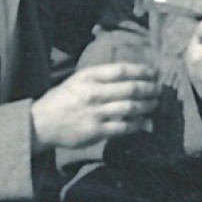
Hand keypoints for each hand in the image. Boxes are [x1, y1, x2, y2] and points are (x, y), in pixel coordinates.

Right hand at [30, 62, 160, 150]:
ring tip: (155, 104)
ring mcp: (96, 113)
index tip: (154, 72)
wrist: (42, 123)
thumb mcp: (79, 80)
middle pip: (130, 89)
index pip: (122, 70)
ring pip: (130, 108)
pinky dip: (137, 124)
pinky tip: (144, 122)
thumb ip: (102, 78)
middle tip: (159, 90)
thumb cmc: (63, 98)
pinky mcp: (96, 131)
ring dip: (147, 106)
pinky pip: (123, 127)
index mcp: (89, 77)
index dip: (142, 71)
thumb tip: (130, 77)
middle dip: (149, 89)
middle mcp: (94, 93)